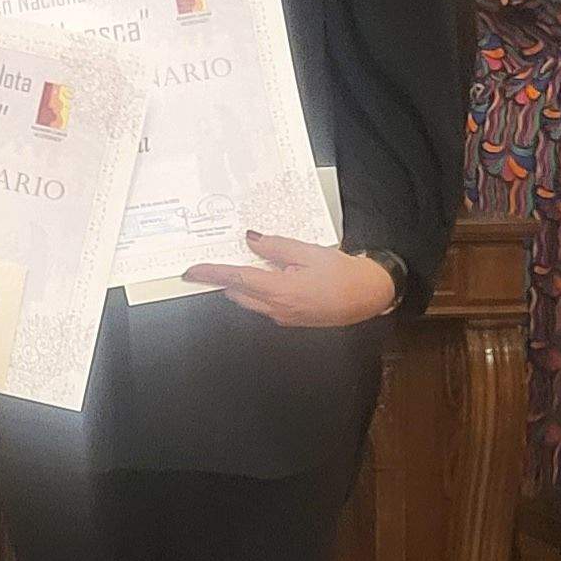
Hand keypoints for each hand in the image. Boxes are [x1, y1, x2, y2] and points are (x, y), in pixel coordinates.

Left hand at [181, 231, 397, 328]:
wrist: (369, 296)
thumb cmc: (343, 273)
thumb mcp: (309, 252)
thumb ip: (276, 247)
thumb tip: (251, 241)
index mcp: (279, 290)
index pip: (235, 279)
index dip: (210, 274)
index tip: (190, 271)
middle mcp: (277, 308)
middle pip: (237, 293)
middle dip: (222, 279)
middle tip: (211, 262)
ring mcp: (283, 317)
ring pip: (249, 301)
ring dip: (239, 285)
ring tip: (236, 265)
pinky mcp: (291, 319)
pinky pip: (264, 305)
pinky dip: (256, 291)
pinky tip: (264, 276)